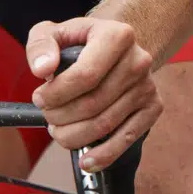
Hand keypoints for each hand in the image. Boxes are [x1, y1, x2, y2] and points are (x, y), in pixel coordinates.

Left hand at [25, 17, 160, 172]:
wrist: (116, 47)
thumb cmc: (80, 41)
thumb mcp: (54, 32)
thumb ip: (41, 45)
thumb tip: (42, 69)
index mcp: (117, 35)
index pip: (85, 75)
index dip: (57, 94)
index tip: (39, 98)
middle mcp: (138, 60)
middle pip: (93, 103)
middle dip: (61, 116)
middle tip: (47, 115)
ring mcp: (147, 86)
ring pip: (105, 124)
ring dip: (74, 135)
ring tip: (58, 130)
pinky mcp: (153, 107)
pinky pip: (127, 139)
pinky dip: (103, 155)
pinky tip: (85, 161)